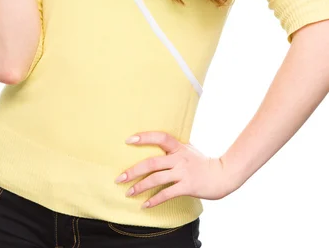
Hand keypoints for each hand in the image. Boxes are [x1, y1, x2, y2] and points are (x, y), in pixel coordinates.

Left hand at [115, 131, 235, 208]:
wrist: (223, 175)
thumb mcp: (188, 149)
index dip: (144, 137)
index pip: (160, 137)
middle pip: (152, 162)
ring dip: (140, 187)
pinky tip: (144, 205)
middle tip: (119, 178)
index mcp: (179, 147)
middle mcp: (179, 158)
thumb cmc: (202, 162)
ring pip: (157, 179)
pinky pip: (167, 194)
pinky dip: (154, 200)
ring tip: (128, 192)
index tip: (128, 140)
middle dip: (133, 170)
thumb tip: (156, 143)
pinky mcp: (188, 186)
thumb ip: (173, 147)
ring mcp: (183, 172)